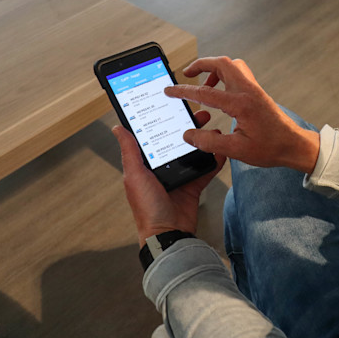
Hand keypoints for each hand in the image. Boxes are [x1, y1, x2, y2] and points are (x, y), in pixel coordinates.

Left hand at [112, 110, 225, 246]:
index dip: (164, 119)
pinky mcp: (195, 184)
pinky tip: (221, 149)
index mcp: (147, 163)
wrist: (169, 233)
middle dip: (190, 125)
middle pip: (178, 140)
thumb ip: (130, 151)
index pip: (156, 135)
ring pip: (194, 151)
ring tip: (213, 128)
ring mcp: (180, 175)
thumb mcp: (135, 176)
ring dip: (204, 139)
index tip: (173, 105)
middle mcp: (164, 166)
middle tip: (201, 114)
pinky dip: (215, 159)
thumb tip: (117, 128)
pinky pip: (207, 168)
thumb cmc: (147, 208)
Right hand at [164, 56, 318, 173]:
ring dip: (215, 68)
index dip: (183, 91)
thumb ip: (210, 143)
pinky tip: (220, 92)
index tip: (169, 90)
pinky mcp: (258, 93)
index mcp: (241, 103)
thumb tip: (189, 135)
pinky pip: (239, 75)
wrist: (294, 145)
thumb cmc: (271, 148)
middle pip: (223, 63)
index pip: (205, 92)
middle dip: (201, 64)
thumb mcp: (236, 150)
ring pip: (232, 65)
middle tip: (187, 73)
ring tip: (203, 82)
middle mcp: (248, 91)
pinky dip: (225, 76)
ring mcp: (254, 90)